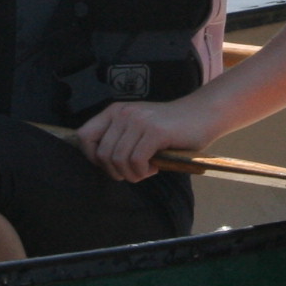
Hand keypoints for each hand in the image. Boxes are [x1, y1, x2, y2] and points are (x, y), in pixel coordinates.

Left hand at [76, 97, 224, 184]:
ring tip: (147, 170)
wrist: (201, 114)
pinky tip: (154, 167)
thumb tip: (101, 163)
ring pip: (118, 160)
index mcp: (115, 111)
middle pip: (102, 154)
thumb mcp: (138, 127)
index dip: (93, 157)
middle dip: (116, 172)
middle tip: (135, 172)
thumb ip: (119, 138)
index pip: (84, 137)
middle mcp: (123, 113)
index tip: (111, 165)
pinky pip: (136, 161)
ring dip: (132, 173)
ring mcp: (139, 121)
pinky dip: (143, 171)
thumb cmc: (170, 127)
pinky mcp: (155, 131)